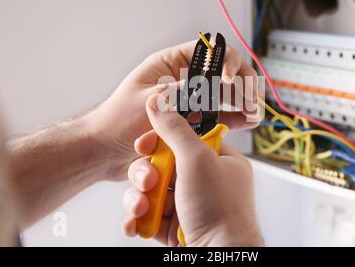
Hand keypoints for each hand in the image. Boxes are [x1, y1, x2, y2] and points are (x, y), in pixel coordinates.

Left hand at [85, 41, 259, 180]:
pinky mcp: (191, 120)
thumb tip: (214, 84)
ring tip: (254, 112)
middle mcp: (182, 80)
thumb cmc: (117, 121)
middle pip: (221, 72)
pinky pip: (217, 115)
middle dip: (240, 82)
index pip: (206, 51)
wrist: (104, 151)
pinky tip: (246, 122)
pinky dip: (233, 117)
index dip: (225, 60)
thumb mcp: (151, 102)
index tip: (231, 79)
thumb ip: (183, 92)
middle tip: (250, 98)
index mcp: (169, 65)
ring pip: (223, 94)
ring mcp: (188, 100)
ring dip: (241, 100)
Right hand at [121, 94, 262, 246]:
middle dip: (147, 174)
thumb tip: (159, 103)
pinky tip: (135, 223)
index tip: (144, 144)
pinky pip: (150, 215)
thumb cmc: (219, 210)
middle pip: (163, 166)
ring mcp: (189, 205)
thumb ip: (175, 131)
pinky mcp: (175, 227)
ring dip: (140, 198)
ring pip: (153, 191)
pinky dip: (139, 219)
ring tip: (142, 208)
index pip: (185, 140)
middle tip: (148, 182)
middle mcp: (205, 182)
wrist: (220, 258)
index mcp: (219, 161)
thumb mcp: (197, 160)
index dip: (161, 141)